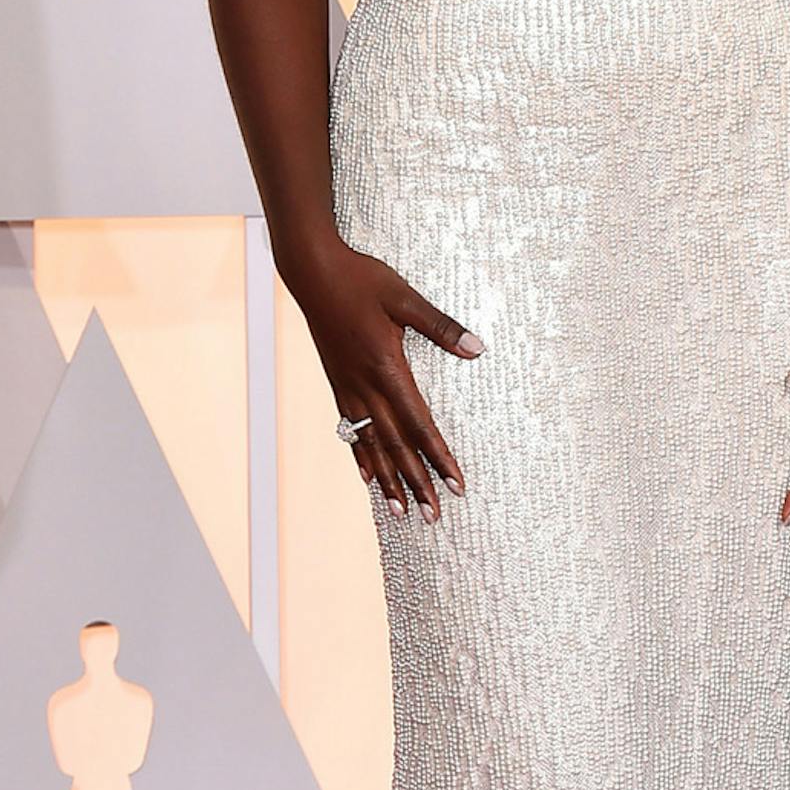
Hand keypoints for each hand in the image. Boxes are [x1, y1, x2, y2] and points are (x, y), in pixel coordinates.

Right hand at [292, 239, 481, 520]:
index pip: (420, 424)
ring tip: (402, 511)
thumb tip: (476, 348)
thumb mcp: (405, 298)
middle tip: (434, 516)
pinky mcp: (338, 385)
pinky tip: (368, 477)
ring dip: (389, 480)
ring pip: (371, 445)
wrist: (312, 273)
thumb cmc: (361, 280)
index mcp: (387, 368)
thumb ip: (440, 326)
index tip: (456, 484)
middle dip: (417, 482)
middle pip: (397, 445)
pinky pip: (351, 430)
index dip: (439, 457)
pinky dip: (362, 456)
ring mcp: (348, 389)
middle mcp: (365, 387)